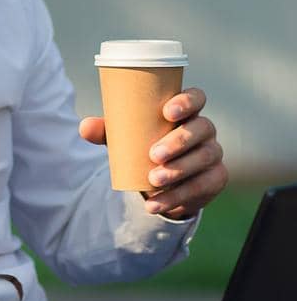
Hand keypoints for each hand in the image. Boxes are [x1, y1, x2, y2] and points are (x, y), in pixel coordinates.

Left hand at [79, 86, 227, 219]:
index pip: (197, 97)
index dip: (187, 101)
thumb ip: (106, 130)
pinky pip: (202, 186)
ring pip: (203, 158)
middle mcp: (204, 128)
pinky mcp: (215, 178)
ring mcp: (213, 153)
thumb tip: (84, 127)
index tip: (167, 112)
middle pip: (202, 128)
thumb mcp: (124, 137)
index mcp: (186, 111)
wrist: (157, 182)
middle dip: (178, 142)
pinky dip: (177, 197)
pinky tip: (155, 203)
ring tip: (152, 181)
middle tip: (153, 155)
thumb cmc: (142, 146)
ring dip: (178, 171)